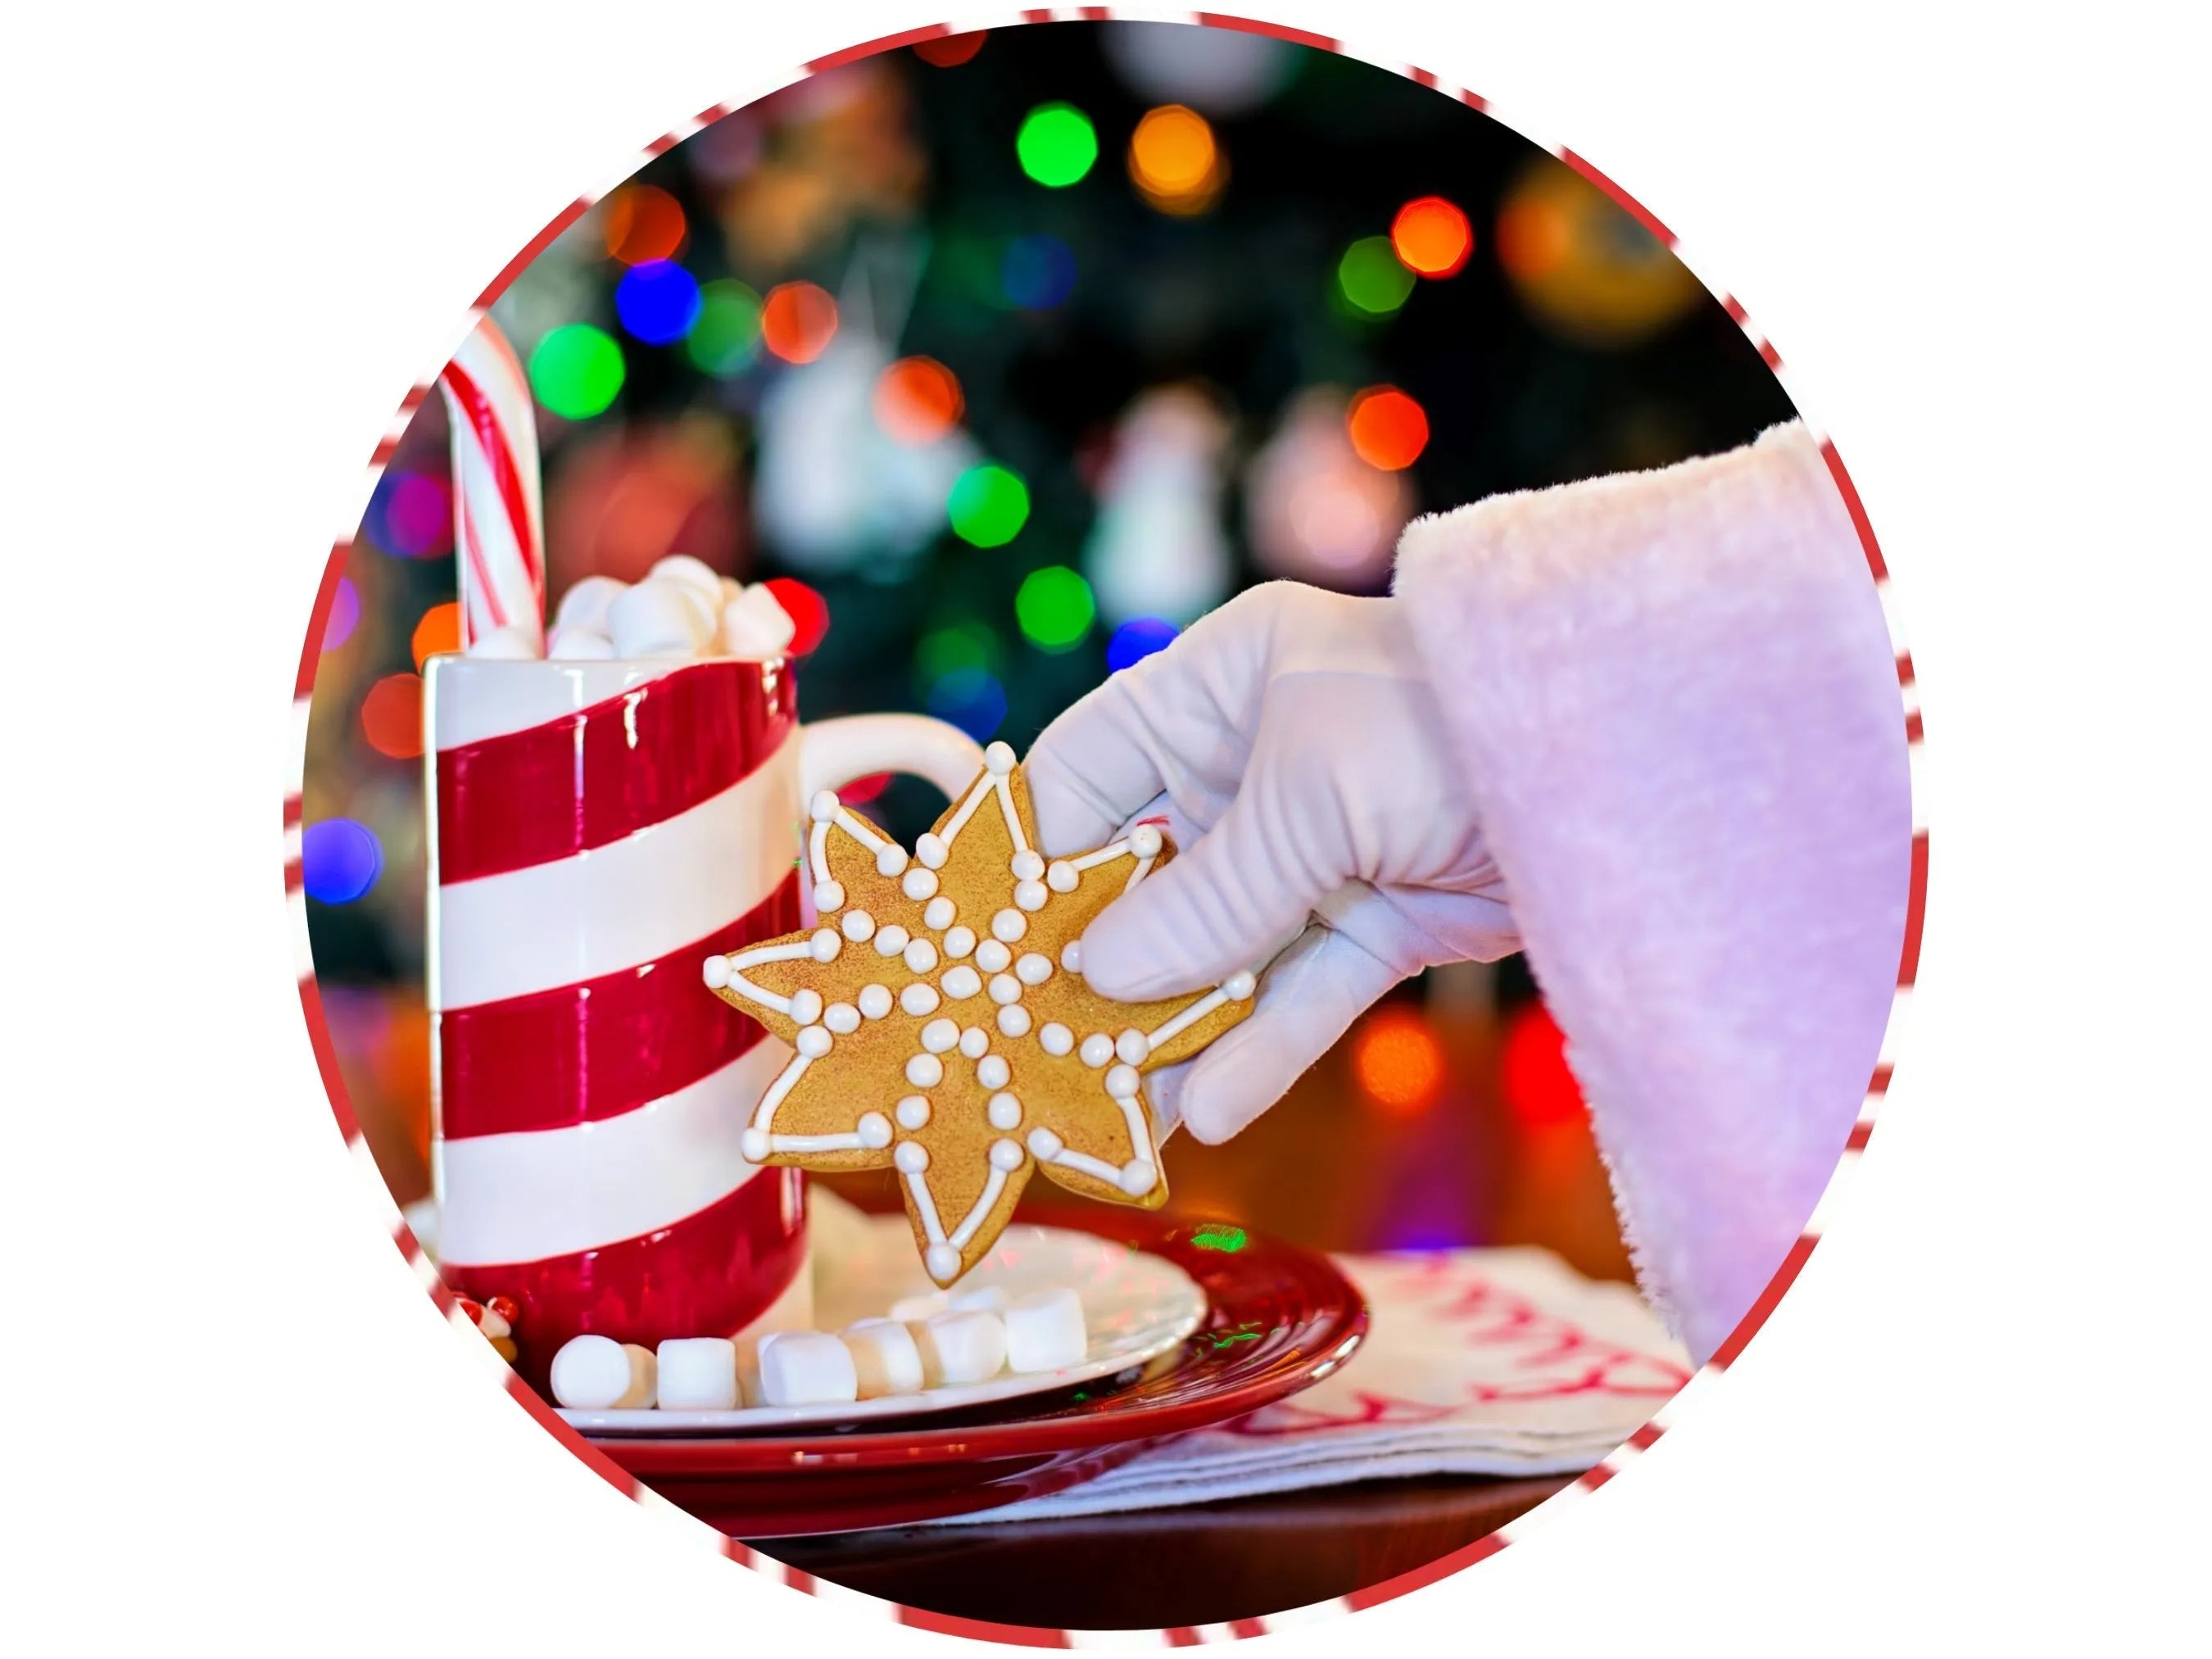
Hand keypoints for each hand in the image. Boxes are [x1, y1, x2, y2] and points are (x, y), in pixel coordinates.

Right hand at [1025, 581, 1519, 1144]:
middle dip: (1092, 968)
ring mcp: (1315, 848)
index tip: (977, 950)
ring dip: (1167, 1032)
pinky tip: (1205, 1112)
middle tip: (1029, 1055)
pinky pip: (1298, 991)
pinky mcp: (1377, 918)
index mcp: (1217, 688)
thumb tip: (1095, 976)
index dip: (1031, 859)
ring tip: (1107, 1117)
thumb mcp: (1313, 793)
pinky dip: (1257, 1049)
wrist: (1635, 759)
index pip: (1085, 773)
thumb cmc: (1453, 721)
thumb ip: (1208, 894)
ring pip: (1216, 951)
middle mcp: (1253, 764)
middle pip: (1142, 879)